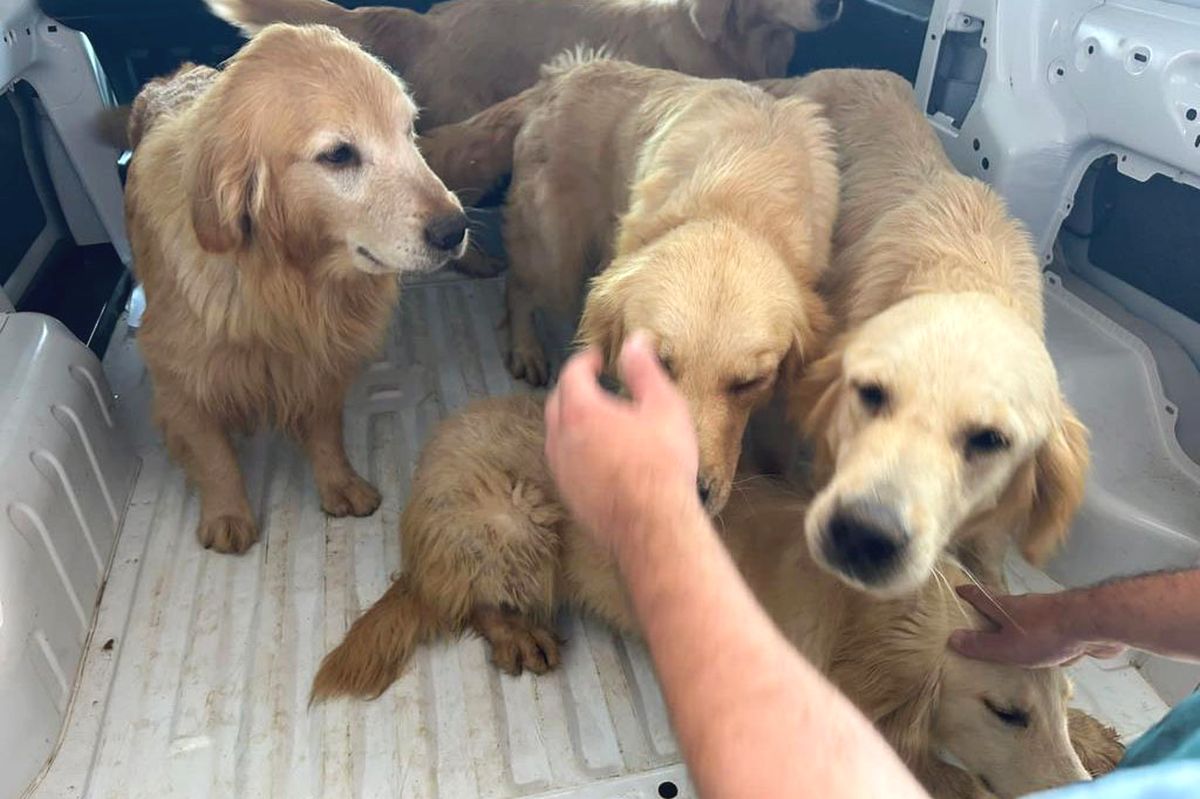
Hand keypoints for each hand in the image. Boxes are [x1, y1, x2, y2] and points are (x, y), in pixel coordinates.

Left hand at [544, 332, 699, 553]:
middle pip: (557, 403)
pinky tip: (597, 455)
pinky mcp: (568, 494)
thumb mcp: (664, 406)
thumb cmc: (662, 464)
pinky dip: (575, 449)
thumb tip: (635, 341)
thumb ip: (644, 369)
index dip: (584, 361)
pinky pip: (563, 462)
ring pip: (556, 435)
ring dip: (570, 420)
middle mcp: (561, 438)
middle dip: (573, 388)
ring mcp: (561, 470)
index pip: (572, 374)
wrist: (652, 526)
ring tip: (596, 418)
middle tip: (593, 384)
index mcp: (580, 411)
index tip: (597, 357)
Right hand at [948, 585, 1125, 667]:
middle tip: (982, 622)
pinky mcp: (1070, 624)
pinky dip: (1046, 641)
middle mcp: (1026, 605)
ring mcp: (1049, 613)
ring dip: (1021, 629)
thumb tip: (952, 638)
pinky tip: (1051, 656)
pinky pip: (1052, 633)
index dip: (968, 593)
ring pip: (1029, 620)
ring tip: (1015, 646)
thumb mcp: (1007, 646)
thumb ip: (981, 645)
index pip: (981, 596)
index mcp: (1006, 607)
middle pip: (1005, 607)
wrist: (1094, 623)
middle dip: (994, 613)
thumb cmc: (1045, 633)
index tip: (958, 588)